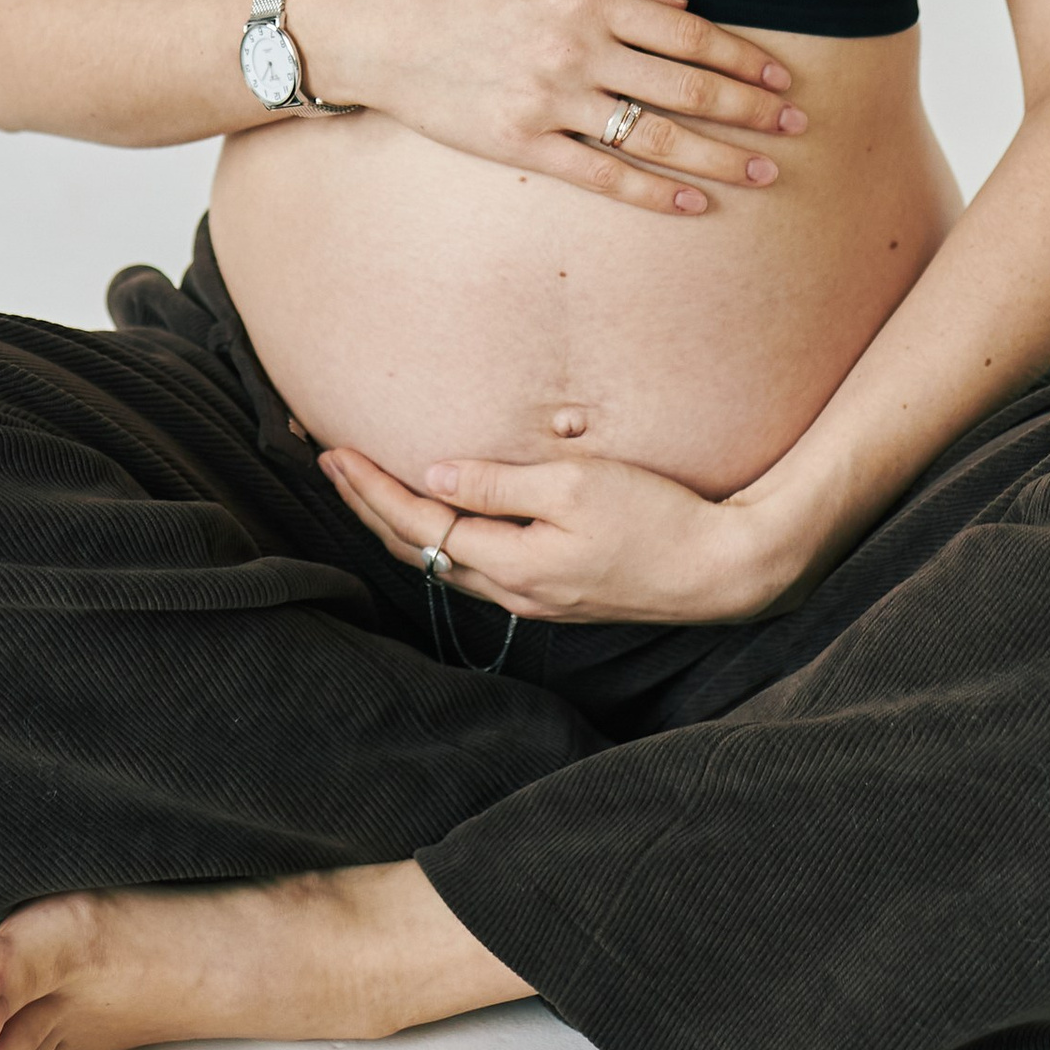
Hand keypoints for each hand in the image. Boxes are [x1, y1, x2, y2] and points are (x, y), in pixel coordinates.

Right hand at [295, 0, 806, 215]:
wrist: (375, 28)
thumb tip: (679, 0)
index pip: (685, 33)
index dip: (740, 57)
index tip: (778, 76)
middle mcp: (575, 50)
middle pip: (684, 89)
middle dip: (748, 110)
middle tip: (794, 126)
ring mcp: (549, 102)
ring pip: (655, 137)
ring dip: (719, 157)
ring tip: (764, 171)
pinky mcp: (521, 144)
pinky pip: (602, 175)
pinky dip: (654, 192)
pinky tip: (695, 203)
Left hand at [319, 440, 805, 626]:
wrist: (721, 570)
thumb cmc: (657, 519)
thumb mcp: (577, 487)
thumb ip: (501, 484)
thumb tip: (435, 473)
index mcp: (511, 564)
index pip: (419, 522)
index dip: (370, 488)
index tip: (332, 452)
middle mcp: (513, 591)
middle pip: (418, 549)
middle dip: (367, 505)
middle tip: (327, 462)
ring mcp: (534, 598)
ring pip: (443, 562)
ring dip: (398, 523)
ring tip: (364, 488)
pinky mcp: (556, 592)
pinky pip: (474, 566)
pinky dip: (438, 536)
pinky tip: (435, 518)